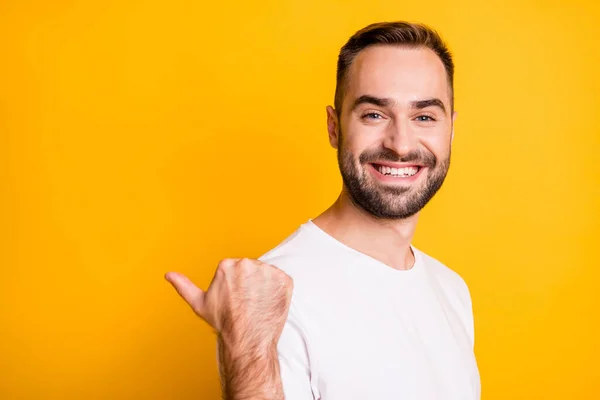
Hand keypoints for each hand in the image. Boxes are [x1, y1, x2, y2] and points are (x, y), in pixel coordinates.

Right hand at [165, 258, 293, 348]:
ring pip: (267, 274)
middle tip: (246, 302)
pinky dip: (279, 290)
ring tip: (257, 303)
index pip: (235, 268)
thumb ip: (184, 285)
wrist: (247, 340)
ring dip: (265, 285)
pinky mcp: (285, 280)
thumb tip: (168, 274)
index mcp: (227, 264)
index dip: (235, 285)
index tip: (234, 298)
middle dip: (250, 283)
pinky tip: (269, 303)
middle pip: (251, 269)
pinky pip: (282, 280)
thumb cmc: (224, 323)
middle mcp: (247, 263)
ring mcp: (268, 271)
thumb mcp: (200, 303)